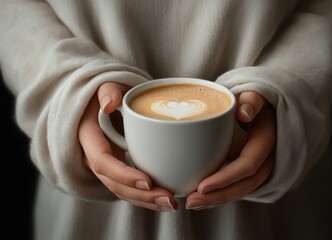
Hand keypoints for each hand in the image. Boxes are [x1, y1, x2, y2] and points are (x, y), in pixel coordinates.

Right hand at [78, 82, 177, 211]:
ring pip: (122, 190)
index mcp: (87, 137)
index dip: (124, 174)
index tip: (148, 181)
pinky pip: (129, 187)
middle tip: (169, 199)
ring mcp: (106, 164)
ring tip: (172, 204)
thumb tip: (109, 104)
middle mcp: (94, 156)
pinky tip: (165, 199)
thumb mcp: (105, 84)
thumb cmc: (105, 92)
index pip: (102, 162)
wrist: (100, 101)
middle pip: (114, 184)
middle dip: (141, 196)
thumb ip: (107, 90)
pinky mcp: (118, 167)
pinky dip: (146, 196)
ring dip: (146, 201)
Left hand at [186, 91, 275, 209]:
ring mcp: (260, 166)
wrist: (258, 108)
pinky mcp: (248, 170)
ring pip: (242, 190)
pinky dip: (220, 194)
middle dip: (219, 196)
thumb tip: (244, 113)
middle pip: (246, 185)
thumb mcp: (254, 96)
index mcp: (267, 139)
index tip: (202, 187)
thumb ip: (252, 101)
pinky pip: (237, 186)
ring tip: (192, 204)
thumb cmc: (251, 101)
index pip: (248, 164)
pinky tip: (202, 198)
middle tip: (191, 202)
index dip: (227, 178)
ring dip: (217, 200)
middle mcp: (267, 158)